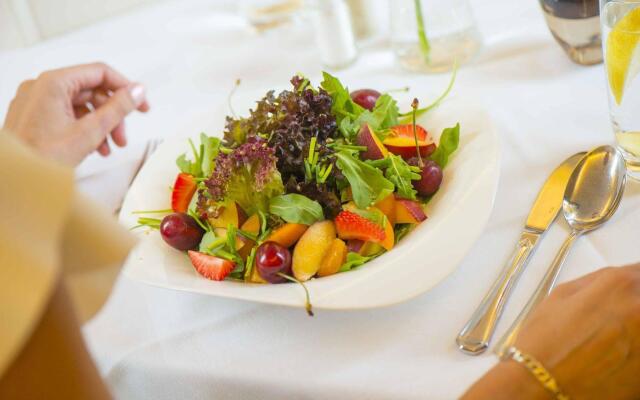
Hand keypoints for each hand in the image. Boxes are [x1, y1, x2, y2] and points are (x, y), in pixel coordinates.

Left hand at [2, 63, 148, 165]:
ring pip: (80, 105)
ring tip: (109, 147)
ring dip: (100, 125)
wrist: (16, 178)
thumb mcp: (90, 132)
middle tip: (123, 136)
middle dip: (112, 115)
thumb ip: (118, 108)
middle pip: (91, 91)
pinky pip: (67, 115)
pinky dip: (84, 129)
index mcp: (53, 83)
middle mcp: (42, 87)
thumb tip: (137, 91)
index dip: (125, 88)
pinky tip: (94, 148)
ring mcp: (36, 101)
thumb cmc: (41, 158)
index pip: (100, 73)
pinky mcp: (34, 116)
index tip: (141, 104)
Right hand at [463, 264, 639, 399]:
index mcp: (618, 285)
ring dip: (632, 326)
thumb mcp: (560, 295)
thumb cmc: (544, 340)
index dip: (632, 279)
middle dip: (633, 304)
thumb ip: (594, 281)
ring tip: (609, 338)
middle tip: (612, 316)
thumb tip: (614, 278)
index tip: (625, 288)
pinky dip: (632, 348)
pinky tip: (613, 355)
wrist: (541, 384)